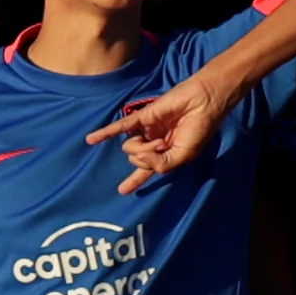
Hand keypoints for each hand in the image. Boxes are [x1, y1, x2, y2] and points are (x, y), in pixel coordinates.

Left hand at [91, 65, 236, 192]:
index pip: (146, 170)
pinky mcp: (143, 116)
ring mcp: (146, 130)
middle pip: (136, 159)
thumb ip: (162, 165)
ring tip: (160, 141)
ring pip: (130, 147)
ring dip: (144, 147)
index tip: (123, 191)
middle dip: (148, 157)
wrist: (204, 102)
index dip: (135, 181)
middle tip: (164, 147)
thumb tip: (138, 159)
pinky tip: (91, 140)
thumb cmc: (199, 130)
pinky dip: (105, 133)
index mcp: (165, 154)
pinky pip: (120, 127)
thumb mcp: (184, 156)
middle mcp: (153, 143)